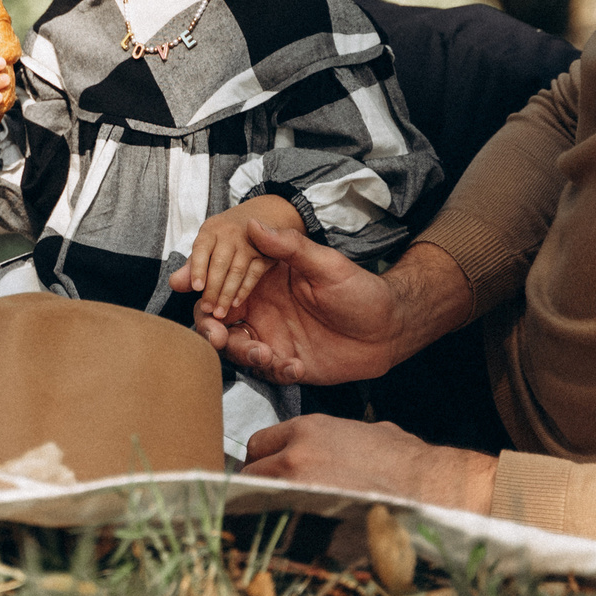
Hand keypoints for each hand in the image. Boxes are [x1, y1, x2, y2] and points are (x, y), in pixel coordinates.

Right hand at [172, 234, 473, 387]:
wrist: (391, 329)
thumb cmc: (361, 290)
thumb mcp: (327, 264)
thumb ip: (290, 247)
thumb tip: (255, 225)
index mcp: (265, 280)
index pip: (223, 284)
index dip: (206, 293)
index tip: (204, 301)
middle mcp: (262, 308)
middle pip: (218, 320)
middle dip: (212, 331)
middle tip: (220, 338)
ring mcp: (272, 336)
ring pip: (236, 349)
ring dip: (244, 354)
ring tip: (267, 356)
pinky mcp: (285, 362)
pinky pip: (264, 371)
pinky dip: (272, 371)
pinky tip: (293, 366)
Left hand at [185, 195, 304, 319]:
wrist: (261, 216)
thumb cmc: (226, 237)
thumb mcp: (207, 244)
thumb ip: (192, 266)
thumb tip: (174, 283)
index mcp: (211, 230)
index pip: (202, 248)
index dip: (198, 268)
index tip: (196, 287)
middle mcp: (230, 233)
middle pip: (220, 262)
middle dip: (213, 288)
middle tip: (206, 309)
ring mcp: (250, 243)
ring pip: (237, 270)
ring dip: (227, 293)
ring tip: (219, 313)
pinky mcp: (265, 253)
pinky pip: (255, 273)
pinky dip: (245, 289)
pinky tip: (236, 303)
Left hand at [240, 415, 497, 513]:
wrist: (430, 488)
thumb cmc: (407, 463)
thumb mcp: (367, 433)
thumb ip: (334, 440)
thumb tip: (328, 452)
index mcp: (308, 430)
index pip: (259, 444)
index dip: (265, 461)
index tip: (272, 473)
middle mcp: (294, 457)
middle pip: (250, 472)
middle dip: (260, 486)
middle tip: (277, 499)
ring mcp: (297, 490)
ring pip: (257, 500)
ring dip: (268, 509)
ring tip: (288, 520)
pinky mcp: (307, 521)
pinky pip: (277, 527)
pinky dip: (282, 532)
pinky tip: (297, 537)